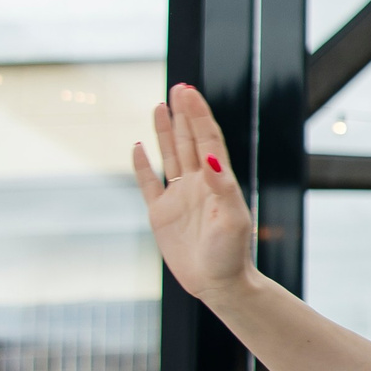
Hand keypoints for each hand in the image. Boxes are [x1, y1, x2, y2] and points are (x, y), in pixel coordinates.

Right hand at [130, 84, 255, 303]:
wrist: (218, 283)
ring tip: (160, 105)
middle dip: (184, 114)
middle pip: (189, 140)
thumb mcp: (232, 220)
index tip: (188, 92)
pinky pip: (149, 183)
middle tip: (178, 87)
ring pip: (170, 155)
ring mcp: (179, 197)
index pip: (207, 139)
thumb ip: (222, 188)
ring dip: (164, 131)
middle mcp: (199, 183)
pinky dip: (142, 165)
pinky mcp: (161, 214)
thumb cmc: (231, 253)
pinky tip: (138, 145)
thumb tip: (211, 159)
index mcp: (218, 181)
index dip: (198, 114)